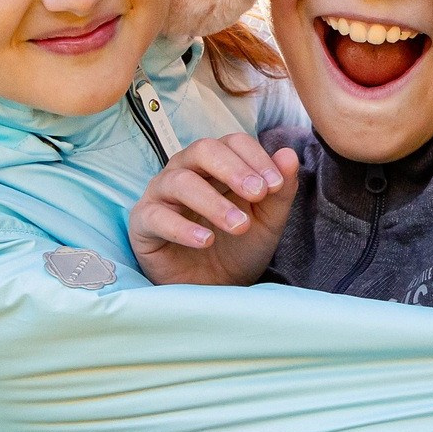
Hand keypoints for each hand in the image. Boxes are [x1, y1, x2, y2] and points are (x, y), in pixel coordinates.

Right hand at [127, 135, 300, 285]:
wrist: (216, 288)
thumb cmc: (238, 247)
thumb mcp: (267, 221)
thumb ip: (279, 190)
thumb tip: (289, 154)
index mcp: (217, 164)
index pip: (233, 142)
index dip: (256, 158)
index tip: (276, 184)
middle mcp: (186, 170)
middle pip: (203, 150)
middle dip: (233, 169)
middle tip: (258, 194)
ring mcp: (161, 195)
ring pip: (180, 181)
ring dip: (213, 202)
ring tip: (239, 226)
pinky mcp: (143, 223)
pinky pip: (156, 216)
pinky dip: (181, 228)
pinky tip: (206, 241)